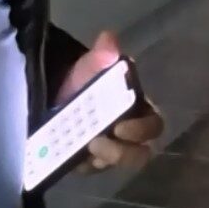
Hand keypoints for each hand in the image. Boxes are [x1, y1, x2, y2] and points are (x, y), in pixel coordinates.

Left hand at [56, 31, 164, 174]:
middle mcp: (129, 135)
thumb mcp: (92, 66)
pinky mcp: (90, 162)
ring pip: (115, 163)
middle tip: (98, 142)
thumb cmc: (85, 80)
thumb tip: (109, 39)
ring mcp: (110, 151)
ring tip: (85, 148)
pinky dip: (83, 163)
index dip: (141, 130)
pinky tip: (71, 156)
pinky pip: (91, 168)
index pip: (152, 126)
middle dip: (122, 152)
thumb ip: (102, 55)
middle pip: (139, 153)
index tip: (121, 127)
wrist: (56, 93)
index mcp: (138, 110)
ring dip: (103, 158)